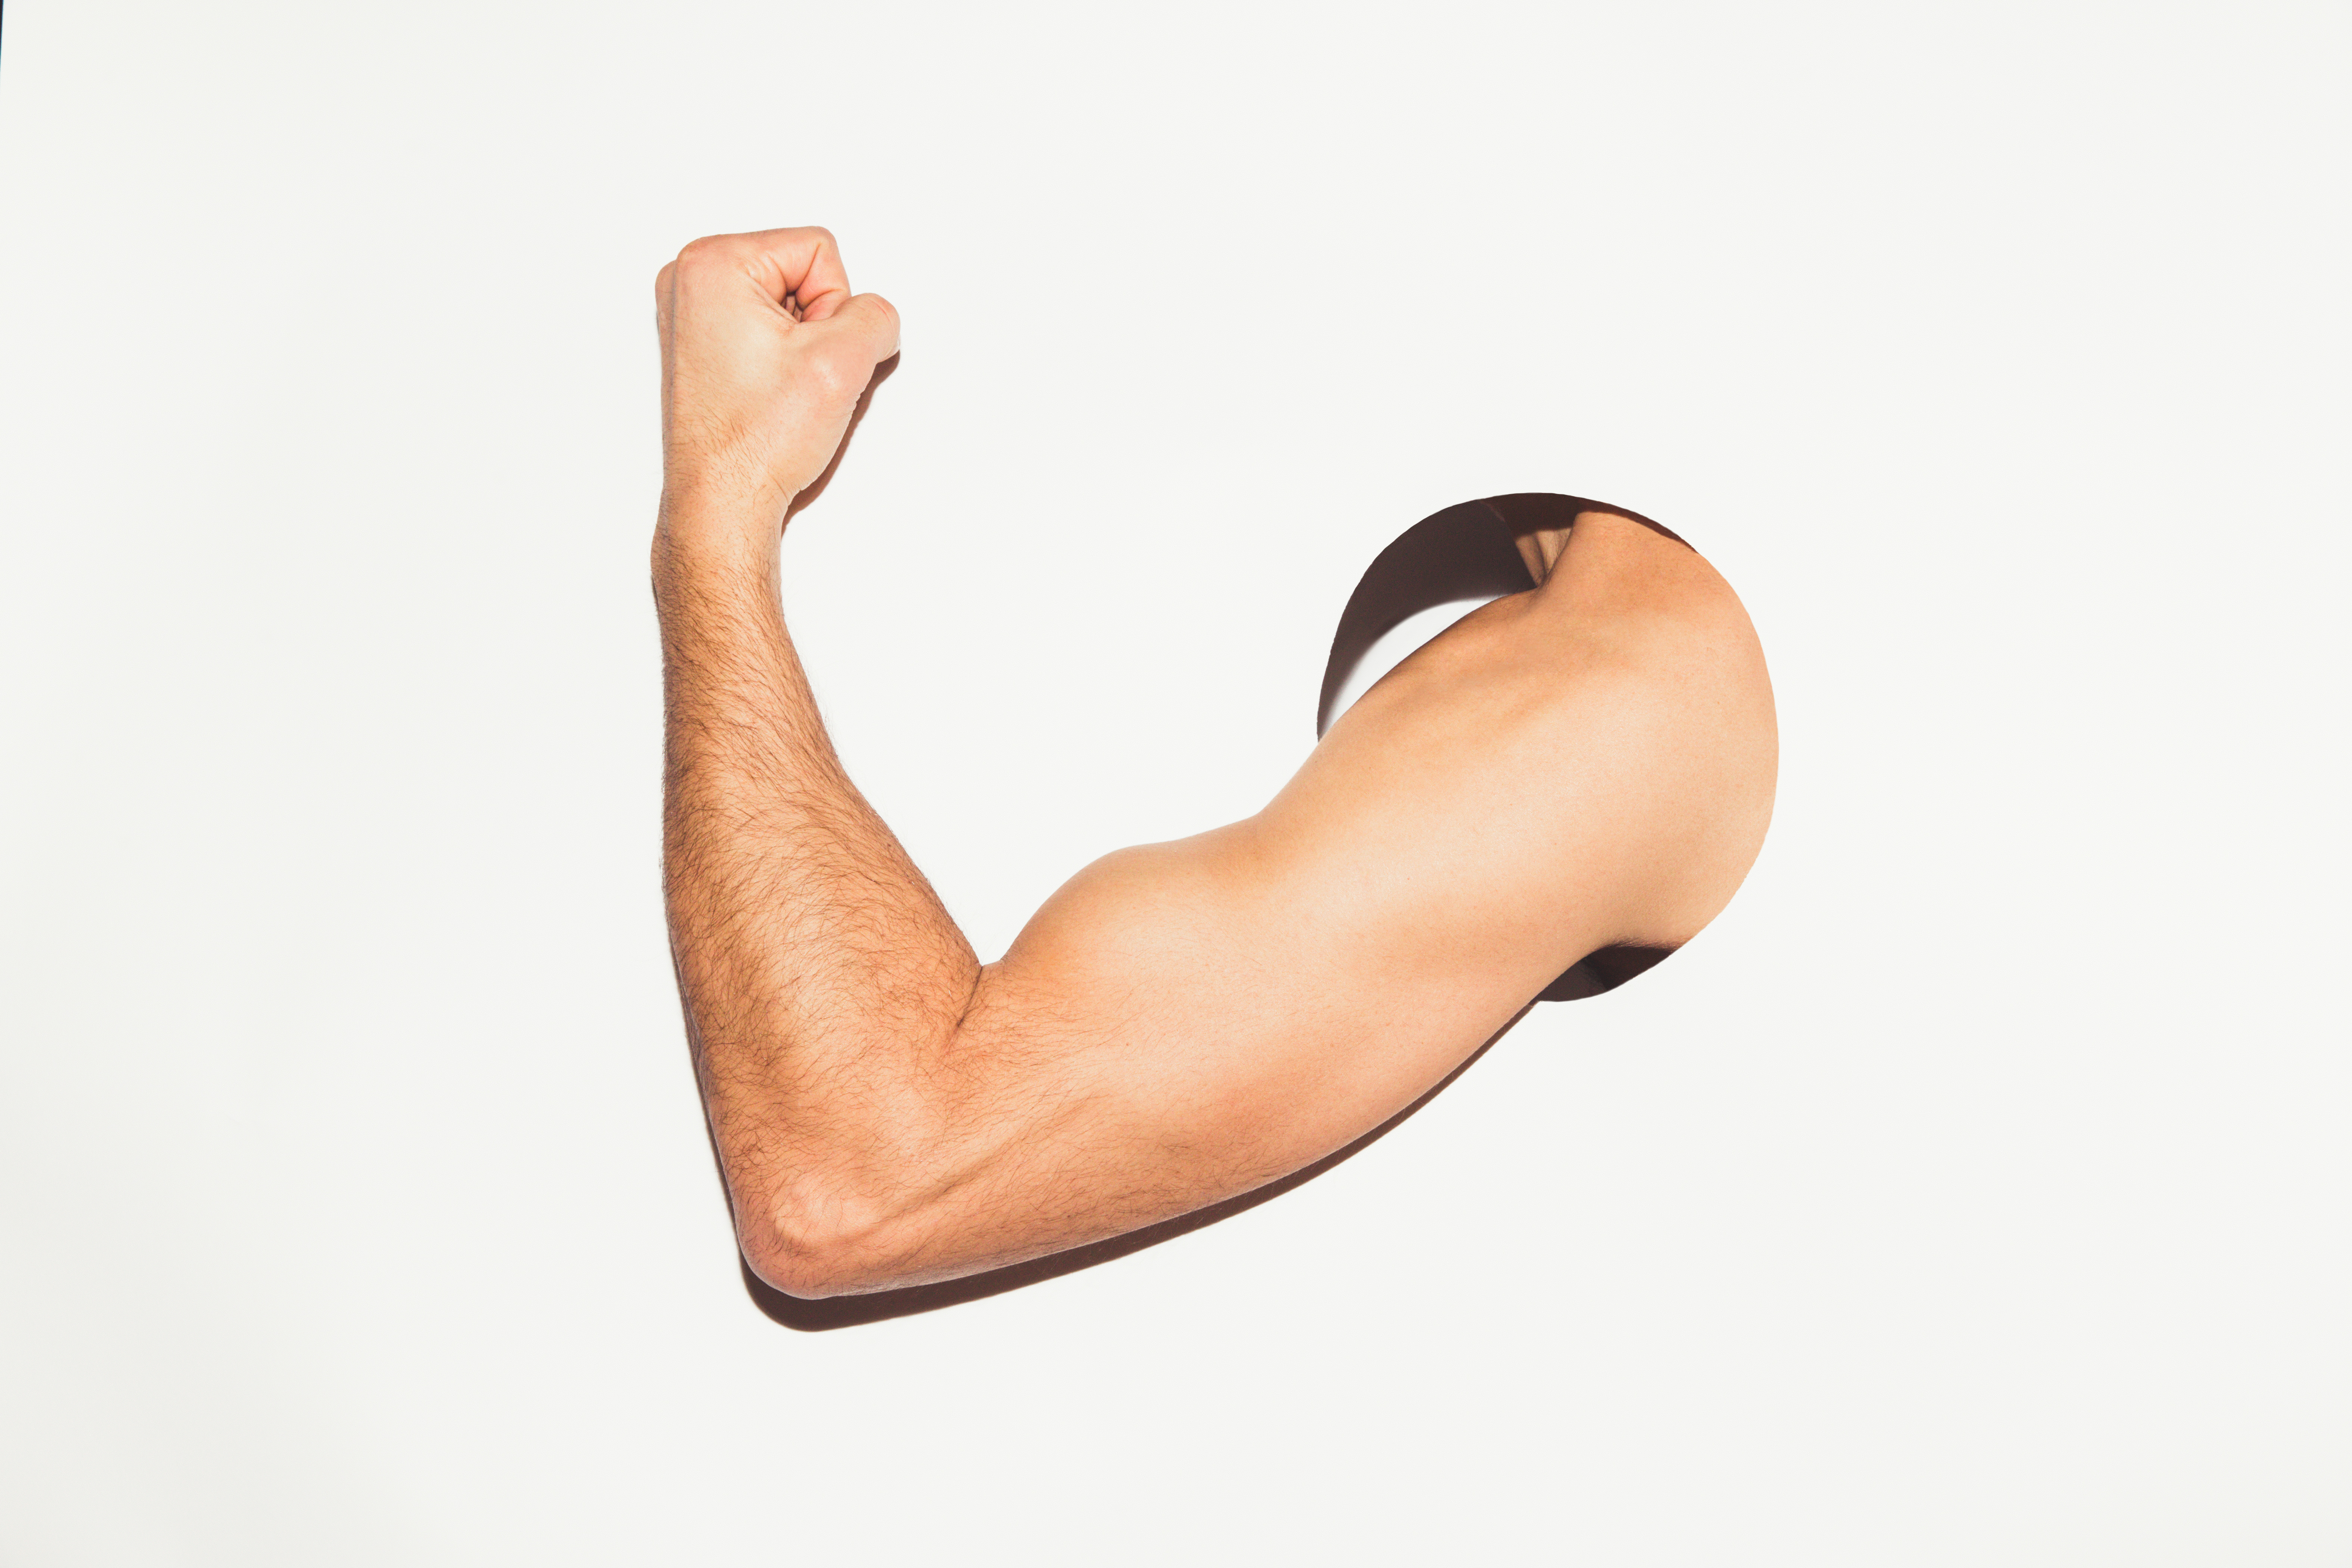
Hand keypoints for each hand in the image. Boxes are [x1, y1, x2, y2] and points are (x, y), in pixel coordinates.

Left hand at [654, 227, 899, 548]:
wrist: (720, 502)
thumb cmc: (754, 443)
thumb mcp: (843, 362)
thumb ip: (878, 316)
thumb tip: (874, 316)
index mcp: (712, 263)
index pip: (820, 250)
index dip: (834, 309)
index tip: (805, 358)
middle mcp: (690, 278)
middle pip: (802, 273)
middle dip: (817, 328)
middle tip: (793, 378)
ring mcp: (690, 312)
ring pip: (789, 305)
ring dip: (801, 348)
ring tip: (779, 391)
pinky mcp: (700, 343)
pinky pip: (767, 330)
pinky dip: (781, 361)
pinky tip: (769, 395)